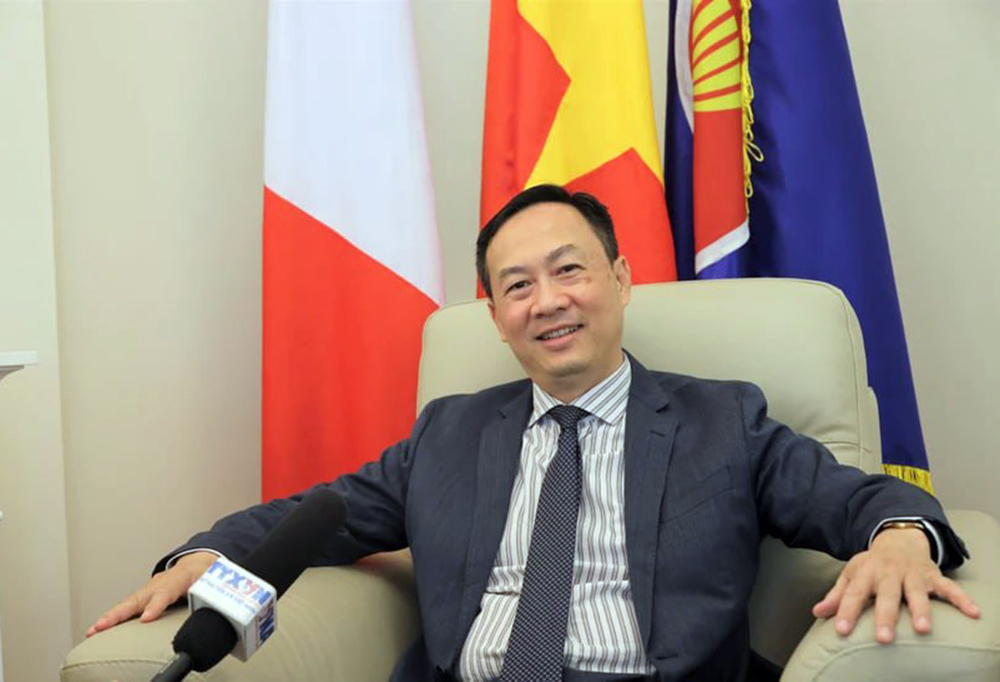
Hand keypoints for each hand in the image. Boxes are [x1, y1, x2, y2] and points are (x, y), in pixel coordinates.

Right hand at [85, 551, 217, 636]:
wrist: (202, 561)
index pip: (167, 591)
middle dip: (120, 613)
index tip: (146, 619)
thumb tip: (217, 604)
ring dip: (111, 617)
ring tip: (93, 630)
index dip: (156, 605)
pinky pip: (128, 607)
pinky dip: (113, 617)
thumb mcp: (217, 580)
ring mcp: (151, 588)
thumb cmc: (208, 573)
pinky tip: (99, 629)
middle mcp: (162, 581)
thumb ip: (216, 591)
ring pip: (129, 602)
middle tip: (102, 625)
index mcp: (182, 576)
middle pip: (139, 597)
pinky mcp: (146, 595)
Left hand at [812, 528, 979, 643]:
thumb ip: (837, 595)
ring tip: (923, 629)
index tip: (840, 631)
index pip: (854, 593)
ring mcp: (913, 574)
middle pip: (887, 595)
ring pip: (917, 592)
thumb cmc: (872, 565)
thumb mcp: (852, 575)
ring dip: (921, 609)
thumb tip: (817, 612)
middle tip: (884, 638)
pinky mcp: (934, 576)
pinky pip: (949, 587)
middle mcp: (889, 573)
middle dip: (886, 616)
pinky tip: (973, 613)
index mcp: (866, 573)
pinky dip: (962, 599)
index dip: (845, 611)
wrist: (899, 540)